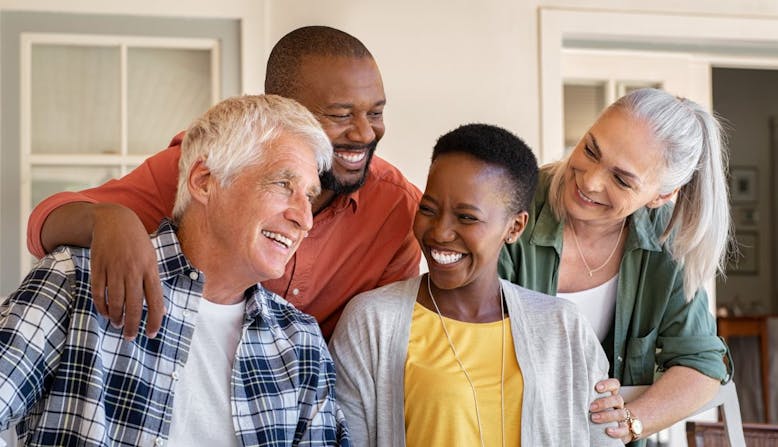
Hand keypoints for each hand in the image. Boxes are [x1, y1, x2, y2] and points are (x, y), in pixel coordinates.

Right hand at [90, 204, 164, 338]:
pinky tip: (105, 313)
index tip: (151, 334)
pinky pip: (99, 293)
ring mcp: (115, 269)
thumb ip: (153, 283)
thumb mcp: (151, 259)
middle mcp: (133, 270)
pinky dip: (101, 306)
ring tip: (118, 325)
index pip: (155, 300)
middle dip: (133, 325)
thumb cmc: (137, 243)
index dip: (154, 319)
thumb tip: (160, 309)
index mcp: (150, 269)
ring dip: (116, 317)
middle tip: (130, 337)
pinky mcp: (99, 268)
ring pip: (115, 301)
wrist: (115, 221)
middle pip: (134, 305)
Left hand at [590, 378, 632, 441]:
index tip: (597, 387)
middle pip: (617, 399)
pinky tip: (608, 431)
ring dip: (607, 416)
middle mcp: (618, 405)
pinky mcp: (624, 429)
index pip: (614, 385)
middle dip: (604, 403)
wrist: (608, 428)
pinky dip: (617, 431)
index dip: (608, 384)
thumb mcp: (591, 402)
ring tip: (594, 418)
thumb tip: (571, 392)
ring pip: (621, 414)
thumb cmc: (594, 411)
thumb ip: (586, 397)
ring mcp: (622, 417)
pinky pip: (624, 430)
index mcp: (611, 395)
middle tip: (591, 407)